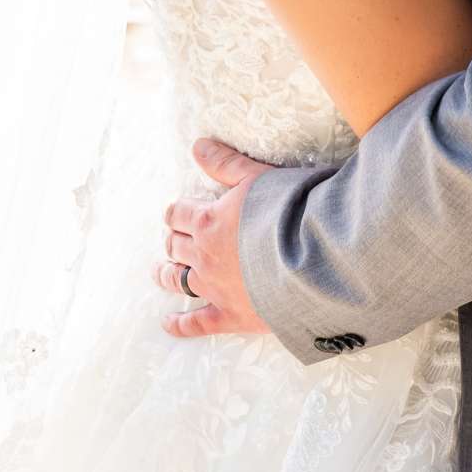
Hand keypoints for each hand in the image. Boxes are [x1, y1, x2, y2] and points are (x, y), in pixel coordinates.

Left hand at [154, 138, 273, 339]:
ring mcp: (214, 288)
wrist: (312, 257)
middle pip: (175, 246)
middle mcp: (204, 255)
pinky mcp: (230, 315)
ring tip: (160, 272)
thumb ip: (225, 163)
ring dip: (167, 274)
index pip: (178, 214)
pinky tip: (168, 323)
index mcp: (208, 221)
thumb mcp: (256, 177)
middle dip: (172, 240)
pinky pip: (197, 323)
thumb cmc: (288, 211)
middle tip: (173, 240)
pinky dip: (180, 324)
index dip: (176, 212)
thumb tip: (197, 146)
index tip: (177, 213)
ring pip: (178, 281)